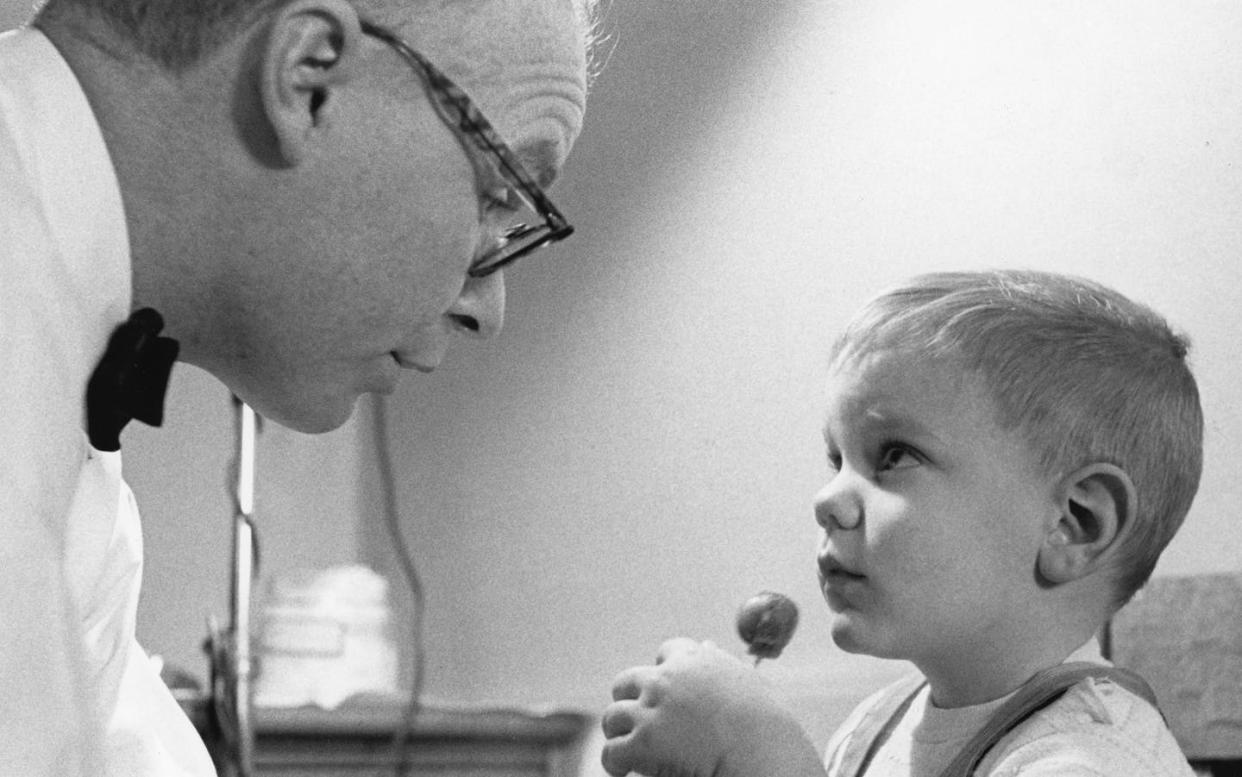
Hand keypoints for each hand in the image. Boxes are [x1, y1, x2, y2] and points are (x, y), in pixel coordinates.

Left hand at [600, 638, 821, 776]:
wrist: (761, 750)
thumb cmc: (765, 722)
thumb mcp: (746, 680)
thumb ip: (721, 662)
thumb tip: (706, 646)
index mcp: (694, 660)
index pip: (667, 651)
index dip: (663, 670)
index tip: (666, 689)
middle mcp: (667, 679)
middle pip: (628, 681)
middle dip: (630, 699)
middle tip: (636, 720)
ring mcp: (651, 710)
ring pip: (613, 717)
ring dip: (618, 732)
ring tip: (624, 748)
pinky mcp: (643, 743)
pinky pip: (613, 752)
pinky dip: (615, 763)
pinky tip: (623, 771)